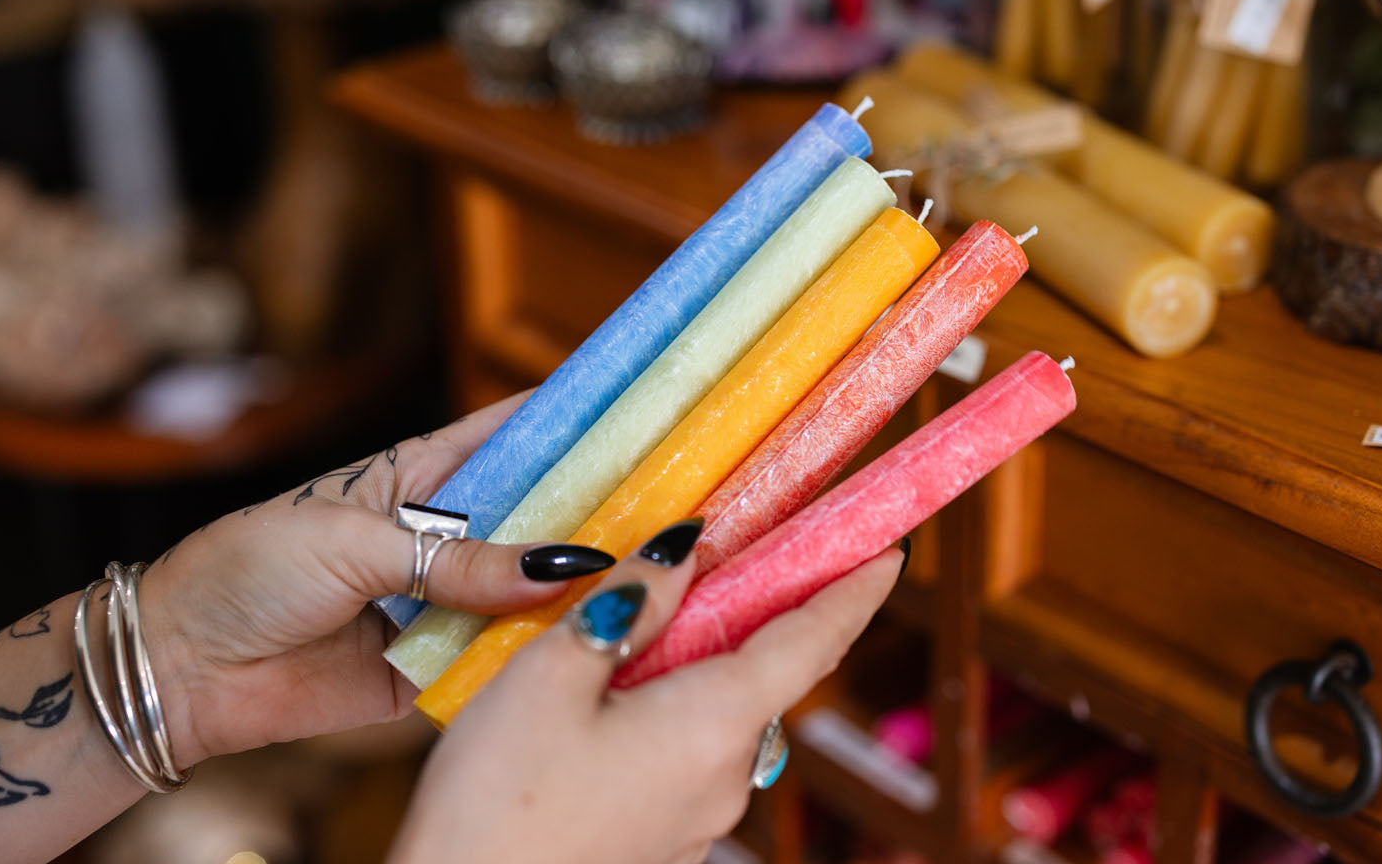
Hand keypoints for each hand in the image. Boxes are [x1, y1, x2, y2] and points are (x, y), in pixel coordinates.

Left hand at [138, 391, 615, 767]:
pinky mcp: (440, 666)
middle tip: (676, 503)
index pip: (518, 432)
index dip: (580, 417)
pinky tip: (596, 641)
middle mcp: (449, 533)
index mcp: (425, 474)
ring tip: (654, 573)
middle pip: (543, 516)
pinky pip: (504, 658)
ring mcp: (449, 600)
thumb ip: (458, 560)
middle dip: (602, 510)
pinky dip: (541, 654)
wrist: (183, 666)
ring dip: (579, 587)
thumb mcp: (355, 544)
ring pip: (533, 589)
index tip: (648, 402)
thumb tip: (558, 571)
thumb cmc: (252, 569)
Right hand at [389, 521, 903, 863]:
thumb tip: (687, 546)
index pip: (811, 641)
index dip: (852, 589)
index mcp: (713, 723)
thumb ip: (629, 603)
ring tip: (656, 611)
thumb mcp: (551, 674)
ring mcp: (698, 815)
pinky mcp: (665, 837)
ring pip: (722, 712)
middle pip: (765, 672)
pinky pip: (690, 751)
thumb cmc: (496, 802)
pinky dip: (678, 704)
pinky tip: (622, 688)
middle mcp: (725, 774)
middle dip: (761, 611)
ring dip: (708, 658)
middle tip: (745, 550)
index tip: (886, 553)